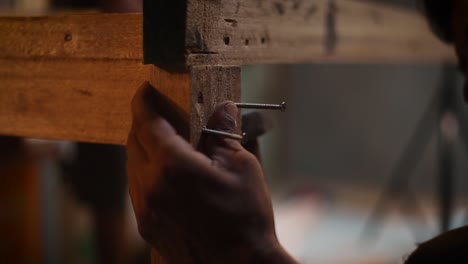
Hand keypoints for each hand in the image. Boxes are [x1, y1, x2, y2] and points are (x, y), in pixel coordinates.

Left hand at [126, 82, 295, 262]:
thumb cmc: (245, 218)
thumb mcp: (241, 168)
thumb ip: (224, 134)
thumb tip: (224, 108)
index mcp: (173, 166)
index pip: (147, 122)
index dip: (143, 101)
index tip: (144, 89)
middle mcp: (150, 186)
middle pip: (134, 141)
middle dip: (144, 123)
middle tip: (161, 113)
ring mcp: (145, 208)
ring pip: (133, 165)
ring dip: (144, 148)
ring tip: (166, 142)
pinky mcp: (147, 225)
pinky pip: (138, 187)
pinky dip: (146, 171)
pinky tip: (167, 173)